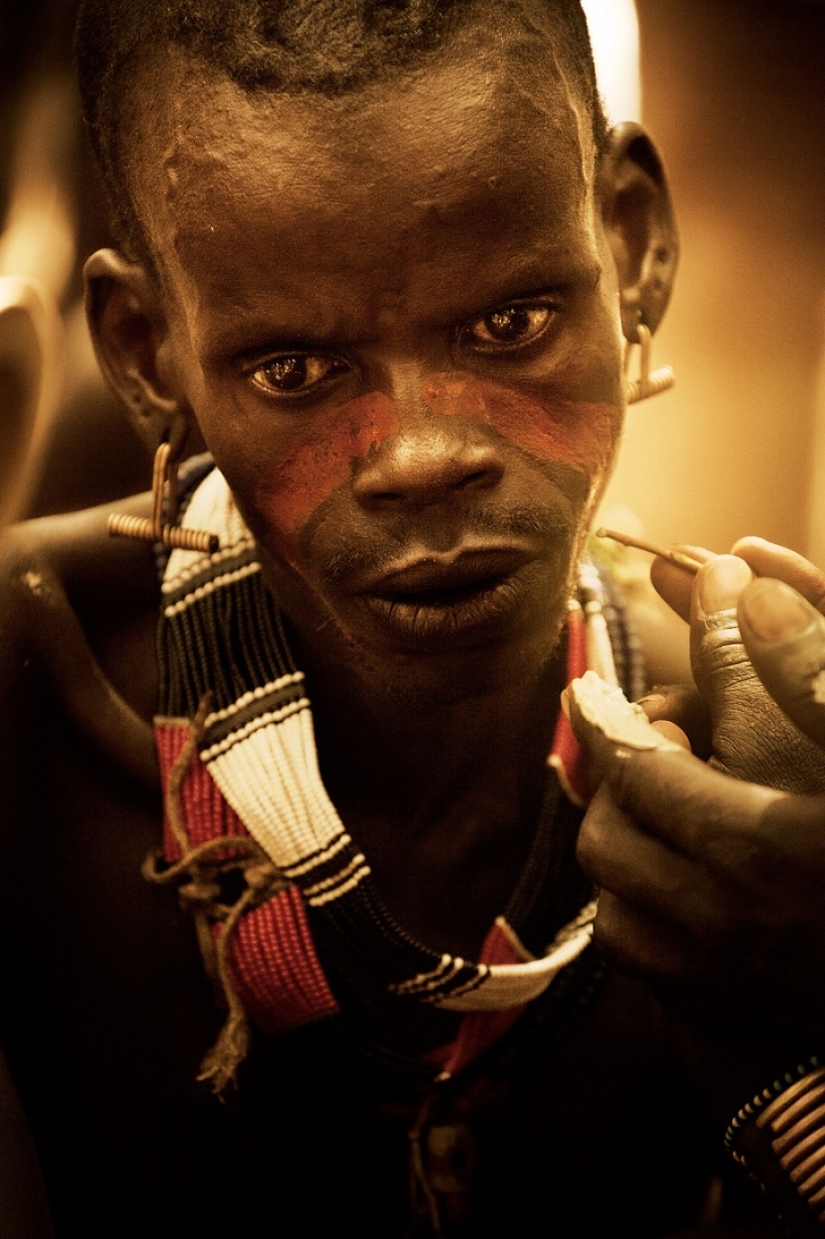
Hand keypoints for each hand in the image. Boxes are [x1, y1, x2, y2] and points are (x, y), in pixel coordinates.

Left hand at [567, 548, 824, 1036]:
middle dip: (615, 790)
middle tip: (655, 759)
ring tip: (668, 821)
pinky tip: (686, 887)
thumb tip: (737, 582)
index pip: (633, 766)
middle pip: (607, 839)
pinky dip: (645, 918)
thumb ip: (798, 667)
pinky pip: (645, 967)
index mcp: (755, 842)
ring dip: (625, 856)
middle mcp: (723, 921)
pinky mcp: (730, 1019)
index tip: (586, 695)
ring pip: (613, 910)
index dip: (604, 720)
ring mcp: (723, 982)